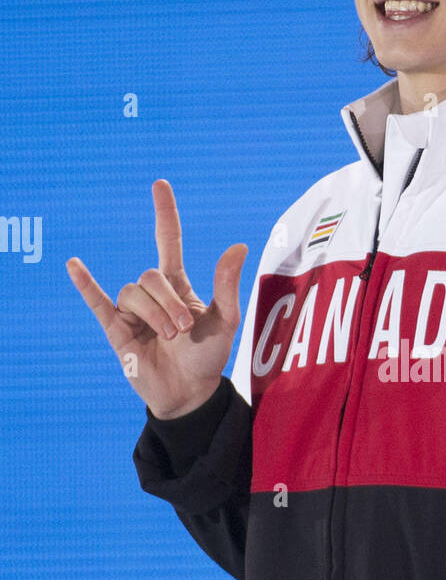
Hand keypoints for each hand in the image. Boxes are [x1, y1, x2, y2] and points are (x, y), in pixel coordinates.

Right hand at [66, 178, 247, 418]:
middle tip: (184, 330)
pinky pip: (97, 302)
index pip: (168, 241)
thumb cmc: (209, 357)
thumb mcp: (225, 320)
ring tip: (169, 338)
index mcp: (179, 286)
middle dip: (168, 301)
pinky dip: (85, 284)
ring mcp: (133, 311)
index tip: (159, 185)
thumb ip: (227, 284)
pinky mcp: (117, 330)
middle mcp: (153, 294)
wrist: (191, 394)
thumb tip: (238, 245)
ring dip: (153, 313)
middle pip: (150, 277)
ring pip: (132, 293)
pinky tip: (74, 265)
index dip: (165, 214)